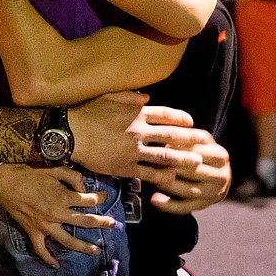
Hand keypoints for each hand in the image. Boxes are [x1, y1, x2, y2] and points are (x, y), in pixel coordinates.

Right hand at [0, 163, 114, 266]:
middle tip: (112, 224)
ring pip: (68, 241)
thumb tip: (84, 187)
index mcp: (63, 197)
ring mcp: (45, 226)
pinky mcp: (34, 232)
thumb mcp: (54, 169)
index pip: (89, 200)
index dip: (99, 197)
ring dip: (83, 247)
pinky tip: (56, 265)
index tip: (104, 195)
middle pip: (85, 221)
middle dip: (101, 223)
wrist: (5, 182)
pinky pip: (41, 249)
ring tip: (96, 251)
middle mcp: (57, 214)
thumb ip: (72, 177)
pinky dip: (48, 259)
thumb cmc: (30, 173)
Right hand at [70, 90, 203, 181]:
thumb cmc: (86, 112)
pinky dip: (161, 176)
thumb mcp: (109, 96)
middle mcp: (140, 131)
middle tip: (206, 142)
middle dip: (191, 139)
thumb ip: (130, 96)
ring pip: (165, 156)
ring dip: (183, 160)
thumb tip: (147, 98)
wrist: (69, 134)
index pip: (166, 115)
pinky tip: (172, 179)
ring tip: (197, 164)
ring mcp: (134, 151)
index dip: (180, 118)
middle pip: (171, 136)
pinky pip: (148, 173)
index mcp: (137, 113)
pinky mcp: (125, 167)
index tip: (191, 122)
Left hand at [149, 134, 231, 214]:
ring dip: (166, 184)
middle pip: (191, 171)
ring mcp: (214, 193)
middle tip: (147, 161)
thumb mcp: (199, 142)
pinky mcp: (204, 206)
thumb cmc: (201, 153)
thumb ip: (186, 137)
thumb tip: (163, 136)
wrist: (217, 176)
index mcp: (220, 155)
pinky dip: (167, 205)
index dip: (173, 147)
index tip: (154, 144)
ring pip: (187, 189)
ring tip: (149, 178)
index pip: (195, 151)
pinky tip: (153, 200)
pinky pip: (184, 207)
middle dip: (168, 166)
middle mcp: (221, 175)